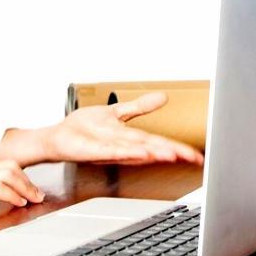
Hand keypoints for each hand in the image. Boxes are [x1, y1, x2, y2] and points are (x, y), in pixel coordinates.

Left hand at [0, 91, 203, 167]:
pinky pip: (112, 152)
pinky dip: (127, 153)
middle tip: (192, 158)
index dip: (178, 148)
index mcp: (130, 138)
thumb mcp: (117, 112)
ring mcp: (108, 149)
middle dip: (171, 152)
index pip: (158, 142)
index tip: (197, 156)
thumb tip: (163, 97)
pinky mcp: (93, 151)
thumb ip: (140, 106)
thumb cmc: (84, 130)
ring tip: (171, 154)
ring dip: (153, 153)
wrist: (58, 138)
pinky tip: (141, 153)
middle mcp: (123, 146)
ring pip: (135, 152)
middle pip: (151, 149)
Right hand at [0, 161, 44, 242]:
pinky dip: (10, 194)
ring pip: (4, 174)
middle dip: (28, 181)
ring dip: (24, 186)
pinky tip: (18, 202)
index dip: (22, 177)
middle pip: (8, 166)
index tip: (33, 191)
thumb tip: (2, 202)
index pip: (3, 166)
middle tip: (39, 195)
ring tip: (33, 198)